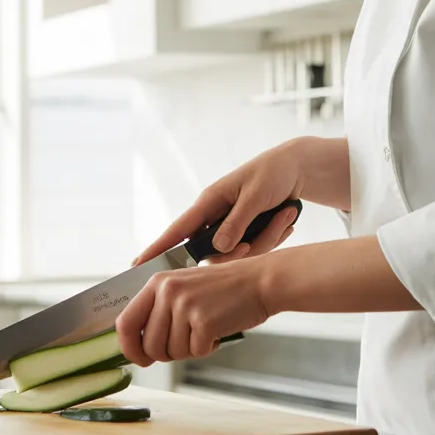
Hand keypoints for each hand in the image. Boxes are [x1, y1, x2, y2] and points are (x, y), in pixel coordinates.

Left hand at [115, 255, 272, 365]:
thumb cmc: (223, 289)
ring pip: (172, 352)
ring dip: (189, 350)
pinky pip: (196, 352)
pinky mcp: (204, 320)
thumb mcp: (184, 287)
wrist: (259, 281)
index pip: (125, 322)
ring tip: (204, 331)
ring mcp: (185, 305)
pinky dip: (208, 349)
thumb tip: (138, 346)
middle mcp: (167, 291)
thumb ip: (159, 310)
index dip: (129, 348)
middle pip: (149, 345)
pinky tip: (217, 331)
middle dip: (166, 355)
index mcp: (157, 282)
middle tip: (186, 344)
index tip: (140, 359)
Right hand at [132, 137, 342, 267]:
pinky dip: (276, 236)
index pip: (178, 230)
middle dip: (245, 248)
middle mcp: (216, 218)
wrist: (297, 169)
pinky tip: (286, 219)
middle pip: (216, 252)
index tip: (137, 264)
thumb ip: (237, 221)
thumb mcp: (255, 195)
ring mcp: (232, 227)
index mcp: (209, 202)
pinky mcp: (248, 234)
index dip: (158, 248)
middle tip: (270, 230)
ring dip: (268, 236)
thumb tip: (218, 248)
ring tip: (286, 214)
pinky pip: (257, 250)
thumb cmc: (273, 173)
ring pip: (240, 254)